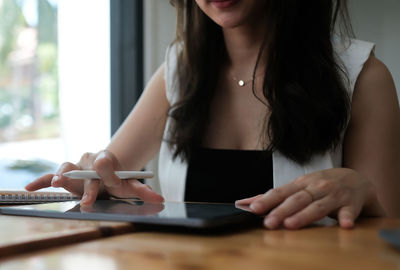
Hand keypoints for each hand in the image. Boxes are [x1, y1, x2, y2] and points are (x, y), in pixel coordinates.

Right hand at [25, 150, 163, 205]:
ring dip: (62, 175)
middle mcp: (89, 161)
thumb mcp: (130, 184)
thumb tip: (160, 199)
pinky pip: (51, 175)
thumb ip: (143, 191)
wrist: (104, 166)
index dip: (105, 166)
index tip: (104, 162)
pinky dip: (42, 180)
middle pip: (87, 171)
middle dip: (87, 184)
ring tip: (58, 182)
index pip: (106, 163)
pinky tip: (30, 188)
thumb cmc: (117, 178)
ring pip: (68, 167)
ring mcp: (76, 166)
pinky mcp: (64, 174)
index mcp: (106, 160)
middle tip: (87, 198)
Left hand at [236, 168, 373, 228]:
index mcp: (301, 183)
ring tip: (291, 224)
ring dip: (305, 215)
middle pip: (297, 200)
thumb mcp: (298, 186)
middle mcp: (316, 187)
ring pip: (318, 207)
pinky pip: (349, 212)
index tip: (253, 208)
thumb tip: (243, 203)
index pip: (281, 192)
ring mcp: (334, 195)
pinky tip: (343, 225)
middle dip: (282, 211)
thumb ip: (273, 196)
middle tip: (269, 223)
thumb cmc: (322, 185)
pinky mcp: (351, 204)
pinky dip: (346, 218)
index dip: (267, 200)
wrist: (356, 179)